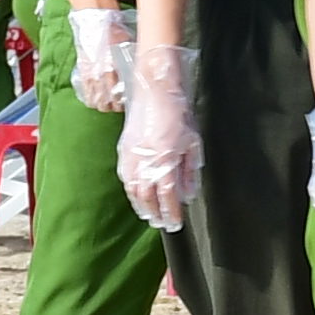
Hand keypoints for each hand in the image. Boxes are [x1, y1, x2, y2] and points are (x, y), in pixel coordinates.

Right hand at [70, 5, 132, 113]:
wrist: (96, 20)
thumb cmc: (116, 31)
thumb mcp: (130, 48)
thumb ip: (134, 66)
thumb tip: (142, 79)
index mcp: (116, 69)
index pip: (123, 98)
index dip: (127, 103)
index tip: (132, 102)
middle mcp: (102, 75)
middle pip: (111, 104)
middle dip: (117, 106)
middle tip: (121, 104)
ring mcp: (91, 76)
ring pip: (98, 103)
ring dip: (105, 105)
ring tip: (110, 103)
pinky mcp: (82, 74)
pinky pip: (87, 95)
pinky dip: (92, 100)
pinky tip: (97, 99)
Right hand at [116, 40, 200, 231]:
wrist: (155, 90)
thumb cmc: (177, 113)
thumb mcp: (191, 143)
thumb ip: (189, 171)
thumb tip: (188, 193)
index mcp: (164, 161)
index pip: (167, 196)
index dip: (171, 213)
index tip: (176, 223)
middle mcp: (145, 162)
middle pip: (147, 197)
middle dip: (155, 213)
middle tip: (162, 223)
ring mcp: (131, 156)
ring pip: (133, 190)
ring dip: (141, 205)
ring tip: (149, 214)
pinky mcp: (123, 150)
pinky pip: (125, 177)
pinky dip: (131, 190)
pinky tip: (137, 194)